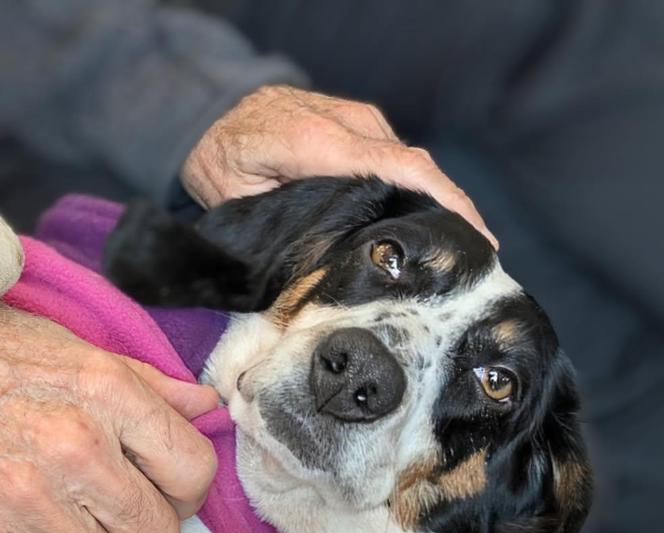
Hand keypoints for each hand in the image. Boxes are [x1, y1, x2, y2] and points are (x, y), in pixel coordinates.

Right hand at [0, 302, 219, 532]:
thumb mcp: (69, 345)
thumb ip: (144, 384)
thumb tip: (205, 406)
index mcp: (107, 393)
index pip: (195, 473)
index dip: (185, 486)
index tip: (160, 483)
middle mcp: (74, 447)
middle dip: (140, 523)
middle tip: (107, 502)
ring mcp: (23, 494)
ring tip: (60, 515)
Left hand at [182, 84, 496, 248]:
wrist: (214, 112)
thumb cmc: (222, 160)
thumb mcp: (239, 196)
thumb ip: (284, 220)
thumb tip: (325, 257)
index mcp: (320, 142)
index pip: (399, 168)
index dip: (444, 200)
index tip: (475, 236)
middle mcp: (349, 123)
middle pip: (417, 167)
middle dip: (454, 210)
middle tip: (476, 260)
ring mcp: (358, 120)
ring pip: (410, 164)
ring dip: (436, 202)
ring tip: (457, 249)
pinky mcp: (360, 125)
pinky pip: (397, 159)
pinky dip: (416, 189)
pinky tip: (425, 222)